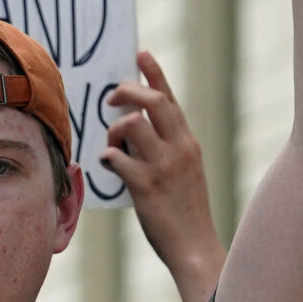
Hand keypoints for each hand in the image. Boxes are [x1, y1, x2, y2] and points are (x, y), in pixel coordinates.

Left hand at [100, 52, 224, 301]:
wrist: (195, 247)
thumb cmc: (185, 212)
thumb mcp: (185, 172)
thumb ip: (165, 149)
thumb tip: (132, 130)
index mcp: (189, 143)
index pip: (170, 98)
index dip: (154, 73)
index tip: (141, 54)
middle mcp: (179, 148)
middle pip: (153, 101)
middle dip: (127, 91)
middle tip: (111, 98)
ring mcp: (163, 166)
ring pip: (132, 124)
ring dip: (114, 131)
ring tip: (113, 147)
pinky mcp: (146, 185)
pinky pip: (117, 157)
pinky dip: (108, 157)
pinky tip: (108, 165)